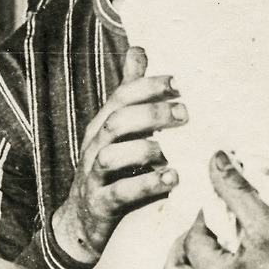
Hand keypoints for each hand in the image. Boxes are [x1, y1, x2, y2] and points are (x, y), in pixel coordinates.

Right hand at [51, 47, 185, 264]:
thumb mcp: (119, 128)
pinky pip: (119, 193)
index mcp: (104, 124)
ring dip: (145, 150)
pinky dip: (146, 186)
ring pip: (112, 156)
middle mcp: (96, 146)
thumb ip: (131, 92)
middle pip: (118, 121)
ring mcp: (95, 175)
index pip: (121, 97)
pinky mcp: (101, 205)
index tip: (178, 82)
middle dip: (152, 114)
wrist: (84, 220)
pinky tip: (170, 180)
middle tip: (184, 113)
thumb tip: (138, 49)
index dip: (148, 86)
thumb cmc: (111, 168)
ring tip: (171, 153)